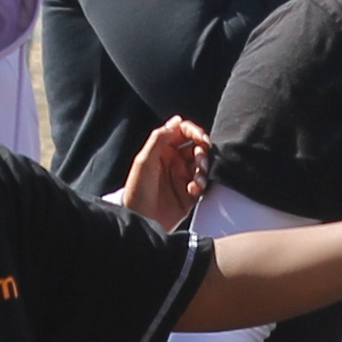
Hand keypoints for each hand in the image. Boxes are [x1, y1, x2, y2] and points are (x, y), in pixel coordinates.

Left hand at [121, 115, 210, 231]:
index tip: (203, 140)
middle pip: (197, 147)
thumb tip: (177, 120)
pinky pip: (203, 184)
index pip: (183, 132)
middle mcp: (174, 161)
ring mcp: (182, 177)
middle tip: (200, 162)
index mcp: (163, 150)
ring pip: (202, 165)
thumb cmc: (137, 190)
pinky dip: (201, 184)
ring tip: (197, 179)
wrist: (140, 220)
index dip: (195, 132)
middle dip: (202, 152)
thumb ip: (159, 138)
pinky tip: (192, 190)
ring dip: (204, 169)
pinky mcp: (189, 194)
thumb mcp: (144, 161)